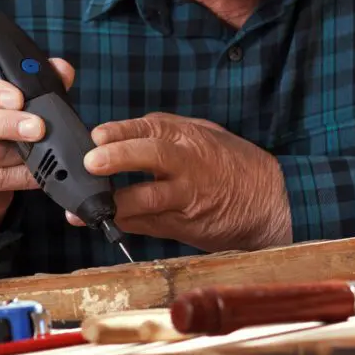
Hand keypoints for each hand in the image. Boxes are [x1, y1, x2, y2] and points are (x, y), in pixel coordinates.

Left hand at [67, 112, 291, 251]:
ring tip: (87, 208)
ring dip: (115, 203)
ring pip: (148, 199)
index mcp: (190, 137)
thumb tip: (124, 131)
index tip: (96, 135)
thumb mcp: (204, 134)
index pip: (150, 128)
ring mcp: (187, 197)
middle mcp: (188, 165)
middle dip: (118, 157)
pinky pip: (150, 225)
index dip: (121, 131)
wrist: (268, 202)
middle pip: (151, 156)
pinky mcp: (185, 225)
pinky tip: (104, 221)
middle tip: (91, 162)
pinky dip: (125, 223)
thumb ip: (166, 131)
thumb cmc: (231, 163)